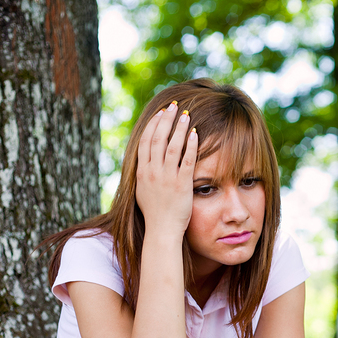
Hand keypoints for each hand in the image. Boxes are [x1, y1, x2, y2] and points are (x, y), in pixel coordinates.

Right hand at [135, 101, 198, 236]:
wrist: (162, 231)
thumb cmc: (155, 214)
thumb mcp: (143, 191)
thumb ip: (145, 175)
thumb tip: (147, 162)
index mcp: (141, 172)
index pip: (145, 141)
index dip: (153, 125)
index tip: (160, 113)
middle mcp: (152, 172)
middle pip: (157, 139)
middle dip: (166, 120)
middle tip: (173, 106)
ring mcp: (166, 178)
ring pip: (172, 146)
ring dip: (179, 128)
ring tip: (186, 115)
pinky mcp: (181, 184)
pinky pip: (186, 160)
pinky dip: (190, 145)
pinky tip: (195, 134)